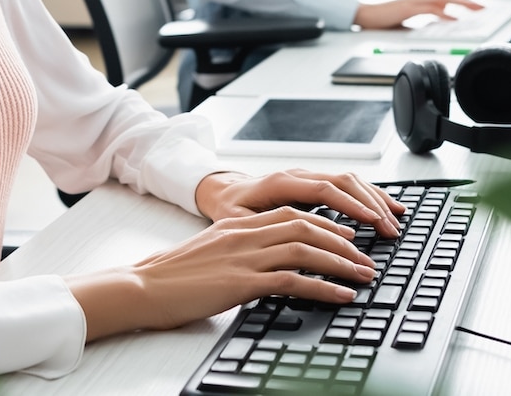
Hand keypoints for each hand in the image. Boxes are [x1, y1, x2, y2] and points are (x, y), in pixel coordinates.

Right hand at [68, 207, 376, 339]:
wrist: (143, 286)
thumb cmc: (172, 275)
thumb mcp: (212, 252)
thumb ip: (240, 249)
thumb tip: (267, 262)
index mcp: (239, 223)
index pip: (293, 213)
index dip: (327, 223)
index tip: (349, 236)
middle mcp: (245, 233)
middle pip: (307, 226)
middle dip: (343, 241)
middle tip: (366, 257)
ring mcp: (245, 256)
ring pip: (306, 249)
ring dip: (341, 262)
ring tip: (363, 275)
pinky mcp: (242, 281)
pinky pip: (293, 280)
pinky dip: (324, 288)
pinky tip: (341, 296)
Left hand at [195, 169, 404, 236]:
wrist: (222, 191)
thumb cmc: (229, 208)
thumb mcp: (236, 221)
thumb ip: (259, 228)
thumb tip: (282, 242)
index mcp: (280, 183)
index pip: (323, 190)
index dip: (350, 206)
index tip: (372, 222)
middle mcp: (298, 175)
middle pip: (344, 183)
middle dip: (371, 206)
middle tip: (390, 230)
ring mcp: (308, 176)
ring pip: (350, 181)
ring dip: (375, 201)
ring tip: (395, 222)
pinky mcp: (315, 183)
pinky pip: (348, 185)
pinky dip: (370, 196)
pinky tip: (388, 208)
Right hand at [353, 0, 482, 29]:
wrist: (364, 16)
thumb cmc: (383, 20)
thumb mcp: (407, 23)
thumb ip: (421, 24)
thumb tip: (435, 30)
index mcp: (420, 0)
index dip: (462, 1)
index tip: (476, 8)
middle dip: (468, 1)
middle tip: (483, 8)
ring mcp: (415, 0)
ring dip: (461, 3)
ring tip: (475, 10)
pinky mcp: (409, 7)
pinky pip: (431, 9)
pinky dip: (444, 13)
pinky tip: (454, 18)